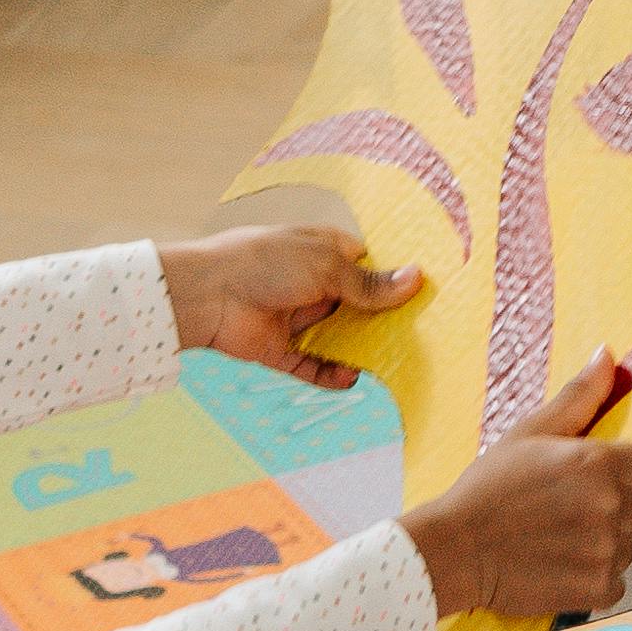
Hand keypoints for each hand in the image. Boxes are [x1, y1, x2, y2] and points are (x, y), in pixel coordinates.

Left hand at [160, 224, 420, 385]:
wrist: (206, 293)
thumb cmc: (264, 262)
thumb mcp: (325, 266)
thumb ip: (369, 283)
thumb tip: (417, 278)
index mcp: (324, 252)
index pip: (367, 265)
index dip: (392, 278)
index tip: (425, 293)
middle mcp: (314, 286)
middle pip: (359, 306)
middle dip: (384, 319)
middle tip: (420, 333)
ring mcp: (299, 320)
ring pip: (340, 339)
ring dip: (362, 350)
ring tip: (394, 361)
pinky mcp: (283, 351)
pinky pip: (315, 368)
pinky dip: (333, 376)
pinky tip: (353, 378)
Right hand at [402, 355, 631, 620]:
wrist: (452, 550)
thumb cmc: (484, 491)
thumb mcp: (529, 433)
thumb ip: (578, 397)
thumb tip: (607, 357)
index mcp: (598, 462)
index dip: (620, 475)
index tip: (589, 482)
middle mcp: (610, 505)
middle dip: (612, 509)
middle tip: (565, 512)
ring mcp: (606, 549)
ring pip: (627, 546)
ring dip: (602, 545)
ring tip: (556, 539)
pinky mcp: (597, 588)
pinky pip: (616, 583)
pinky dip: (593, 578)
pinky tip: (558, 565)